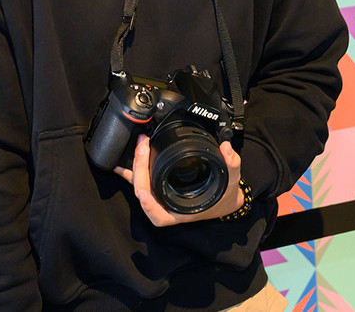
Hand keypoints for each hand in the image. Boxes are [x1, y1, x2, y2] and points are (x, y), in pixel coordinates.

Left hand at [115, 135, 244, 226]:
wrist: (226, 201)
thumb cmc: (225, 197)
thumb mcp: (231, 181)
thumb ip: (231, 164)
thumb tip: (227, 148)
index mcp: (178, 212)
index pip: (153, 209)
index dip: (144, 193)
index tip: (144, 171)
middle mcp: (166, 208)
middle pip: (142, 192)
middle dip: (139, 166)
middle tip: (144, 143)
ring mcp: (161, 199)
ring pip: (139, 186)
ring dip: (134, 166)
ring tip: (138, 145)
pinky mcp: (161, 188)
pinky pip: (143, 182)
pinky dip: (132, 172)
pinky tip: (122, 163)